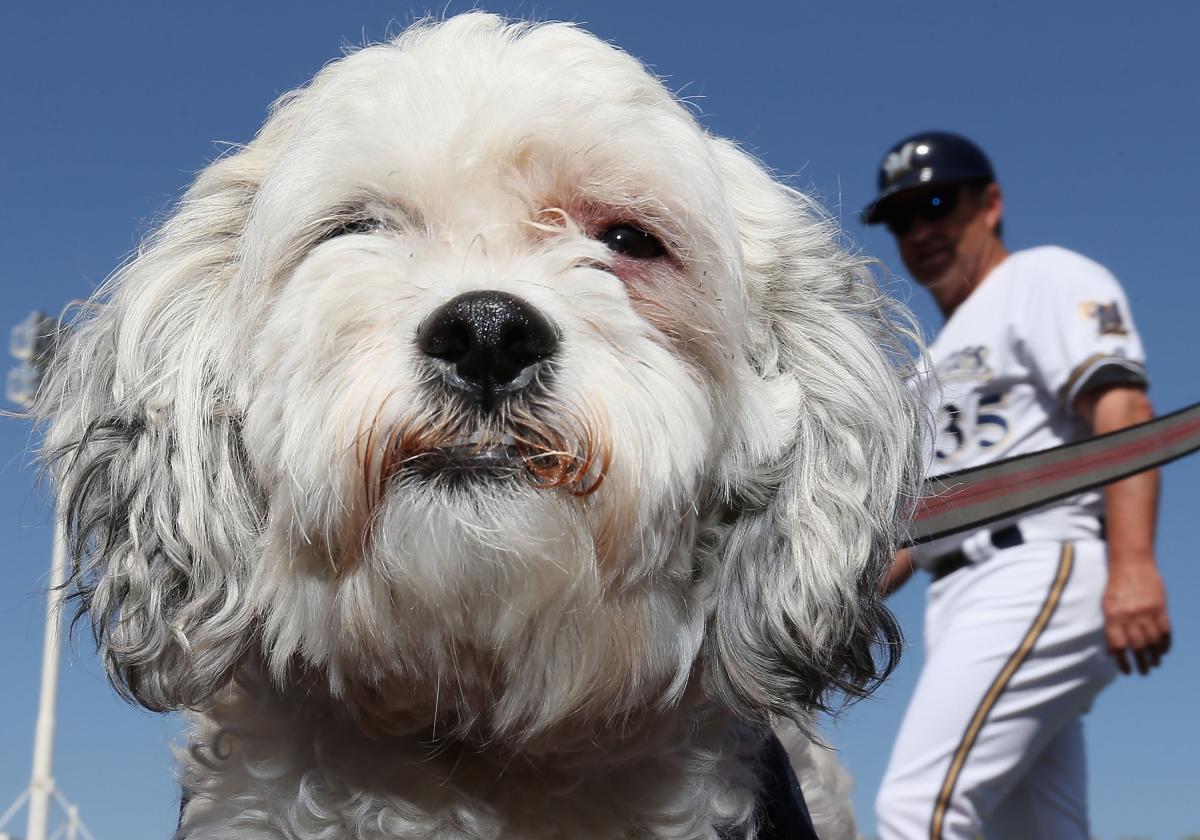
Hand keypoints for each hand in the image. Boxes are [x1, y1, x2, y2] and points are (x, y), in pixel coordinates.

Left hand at [1102, 555, 1170, 674]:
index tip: (1126, 671)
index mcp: (1113, 615)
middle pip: (1138, 647)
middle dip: (1141, 663)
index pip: (1118, 646)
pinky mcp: (1161, 607)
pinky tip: (1163, 651)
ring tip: (1153, 664)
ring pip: (1153, 641)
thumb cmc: (1115, 586)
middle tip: (1143, 672)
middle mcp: (1130, 615)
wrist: (1131, 562)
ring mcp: (1147, 612)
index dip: (1122, 662)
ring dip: (1154, 656)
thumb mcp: (1106, 605)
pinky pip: (1165, 631)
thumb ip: (1109, 627)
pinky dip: (1165, 644)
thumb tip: (1110, 652)